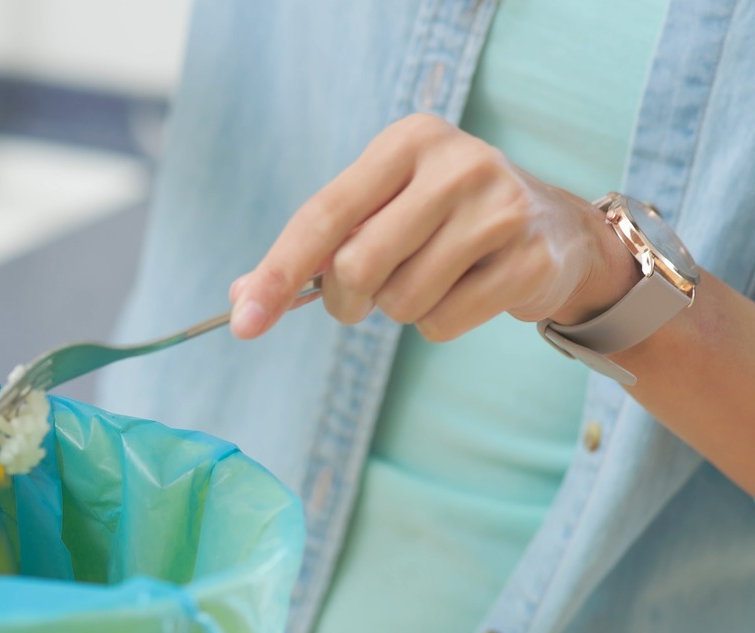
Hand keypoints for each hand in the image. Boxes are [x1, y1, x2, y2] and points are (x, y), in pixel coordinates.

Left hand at [228, 113, 641, 339]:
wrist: (555, 231)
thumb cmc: (443, 221)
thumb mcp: (381, 212)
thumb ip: (316, 248)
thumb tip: (243, 294)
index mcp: (408, 141)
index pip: (322, 214)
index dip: (278, 272)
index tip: (244, 322)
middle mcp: (456, 163)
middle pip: (357, 265)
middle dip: (346, 300)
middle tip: (360, 300)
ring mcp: (499, 209)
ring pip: (401, 301)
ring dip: (400, 310)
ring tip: (432, 280)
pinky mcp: (528, 259)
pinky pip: (443, 323)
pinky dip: (440, 324)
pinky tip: (469, 291)